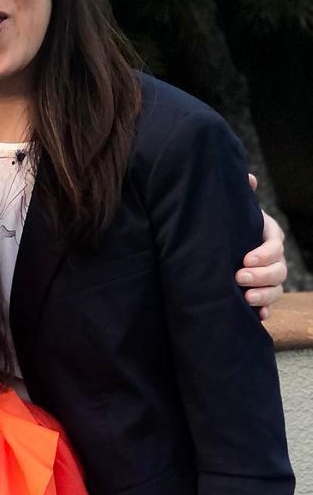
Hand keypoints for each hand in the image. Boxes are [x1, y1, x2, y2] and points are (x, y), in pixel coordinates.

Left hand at [236, 182, 286, 319]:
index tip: (245, 259)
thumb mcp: (233, 209)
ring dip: (264, 295)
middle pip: (278, 270)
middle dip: (261, 275)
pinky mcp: (259, 293)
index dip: (264, 254)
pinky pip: (268, 305)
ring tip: (247, 298)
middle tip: (239, 277)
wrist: (217, 243)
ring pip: (276, 289)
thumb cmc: (226, 223)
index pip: (274, 245)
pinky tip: (258, 316)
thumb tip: (248, 178)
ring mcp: (268, 277)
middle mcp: (272, 258)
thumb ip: (241, 195)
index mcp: (267, 235)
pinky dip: (264, 311)